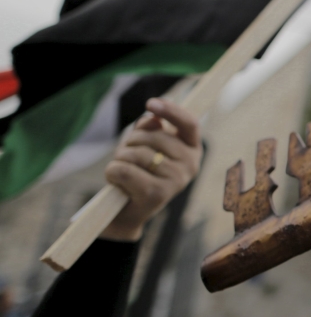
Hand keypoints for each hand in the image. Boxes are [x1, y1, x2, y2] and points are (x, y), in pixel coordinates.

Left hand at [99, 98, 201, 241]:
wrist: (125, 213)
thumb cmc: (137, 173)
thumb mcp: (145, 146)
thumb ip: (150, 128)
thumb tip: (152, 118)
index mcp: (193, 150)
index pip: (189, 124)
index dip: (171, 110)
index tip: (150, 103)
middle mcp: (190, 166)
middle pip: (153, 136)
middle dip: (131, 142)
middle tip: (127, 156)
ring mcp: (176, 181)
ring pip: (135, 153)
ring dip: (119, 158)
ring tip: (122, 171)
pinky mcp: (156, 194)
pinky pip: (123, 170)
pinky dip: (111, 172)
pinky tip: (115, 181)